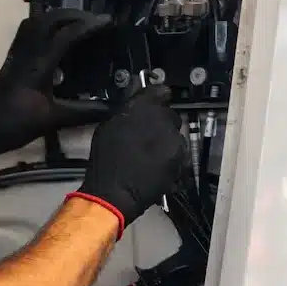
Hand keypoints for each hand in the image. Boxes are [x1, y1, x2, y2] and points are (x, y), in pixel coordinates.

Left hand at [0, 9, 113, 168]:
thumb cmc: (14, 125)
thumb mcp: (52, 120)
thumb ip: (82, 113)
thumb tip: (110, 108)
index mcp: (38, 65)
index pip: (66, 35)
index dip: (89, 25)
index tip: (107, 22)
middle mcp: (26, 53)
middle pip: (48, 19)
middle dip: (73, 14)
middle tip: (92, 20)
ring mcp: (15, 55)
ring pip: (34, 23)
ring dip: (56, 18)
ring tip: (76, 24)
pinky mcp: (10, 60)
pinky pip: (27, 33)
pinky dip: (43, 27)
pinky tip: (54, 41)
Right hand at [74, 85, 187, 233]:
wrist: (114, 194)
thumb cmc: (105, 162)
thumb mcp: (107, 128)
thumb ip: (127, 109)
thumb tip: (136, 96)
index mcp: (145, 108)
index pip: (161, 91)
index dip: (156, 97)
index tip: (152, 103)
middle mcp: (165, 121)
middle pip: (170, 115)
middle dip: (161, 123)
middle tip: (145, 135)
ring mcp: (175, 141)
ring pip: (175, 135)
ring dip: (165, 140)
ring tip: (148, 154)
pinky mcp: (181, 160)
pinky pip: (178, 153)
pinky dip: (169, 156)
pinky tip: (154, 165)